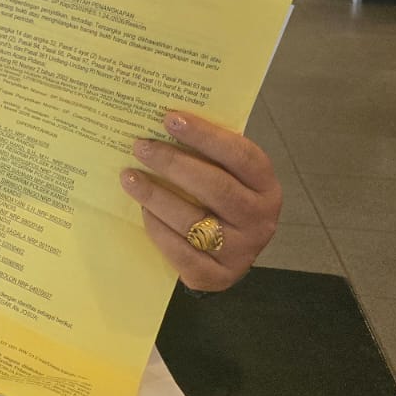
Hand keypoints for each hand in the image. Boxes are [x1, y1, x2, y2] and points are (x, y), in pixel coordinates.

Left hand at [120, 111, 280, 291]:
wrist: (224, 256)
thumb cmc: (218, 202)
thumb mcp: (226, 176)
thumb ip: (208, 154)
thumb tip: (165, 120)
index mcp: (266, 187)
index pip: (240, 155)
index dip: (205, 135)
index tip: (169, 118)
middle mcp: (259, 219)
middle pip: (215, 187)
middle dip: (173, 163)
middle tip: (141, 146)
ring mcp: (240, 251)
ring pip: (192, 219)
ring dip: (155, 195)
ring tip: (129, 177)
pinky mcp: (216, 277)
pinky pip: (179, 250)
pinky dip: (157, 228)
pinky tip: (142, 210)